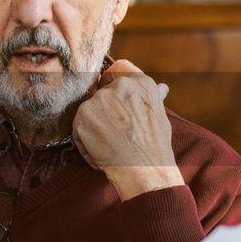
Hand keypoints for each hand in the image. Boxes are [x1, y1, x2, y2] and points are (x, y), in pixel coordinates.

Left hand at [73, 59, 184, 199]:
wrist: (145, 169)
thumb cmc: (155, 148)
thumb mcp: (160, 116)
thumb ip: (152, 99)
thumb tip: (161, 89)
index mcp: (141, 82)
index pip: (119, 72)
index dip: (114, 89)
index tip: (117, 107)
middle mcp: (121, 84)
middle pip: (101, 93)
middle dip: (104, 112)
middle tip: (116, 134)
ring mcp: (101, 98)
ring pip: (90, 111)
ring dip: (95, 128)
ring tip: (111, 146)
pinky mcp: (84, 113)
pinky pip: (79, 128)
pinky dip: (85, 144)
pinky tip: (101, 153)